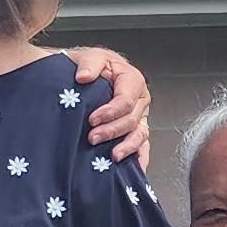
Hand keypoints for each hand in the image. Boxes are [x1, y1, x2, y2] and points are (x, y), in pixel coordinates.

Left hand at [61, 46, 151, 163]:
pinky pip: (142, 145)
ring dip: (127, 147)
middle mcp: (140, 100)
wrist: (87, 74)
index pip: (125, 101)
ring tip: (113, 156)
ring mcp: (140, 116)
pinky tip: (135, 169)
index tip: (91, 119)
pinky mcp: (136, 129)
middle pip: (132, 120)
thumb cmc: (91, 67)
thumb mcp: (90, 57)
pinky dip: (140, 157)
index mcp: (132, 80)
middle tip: (92, 138)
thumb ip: (90, 64)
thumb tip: (84, 77)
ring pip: (140, 135)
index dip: (110, 112)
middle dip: (113, 131)